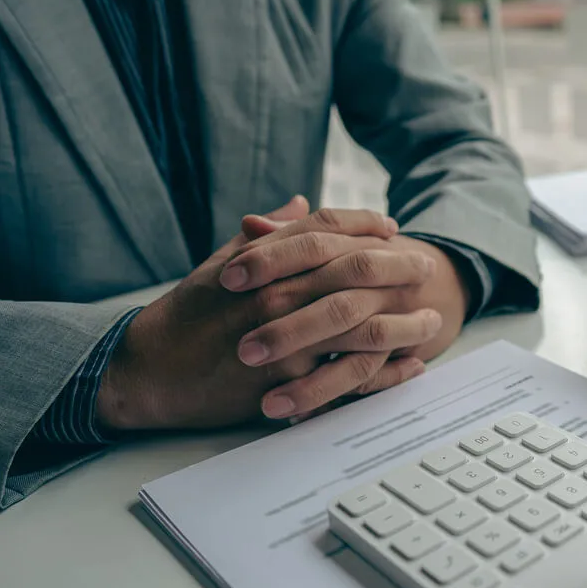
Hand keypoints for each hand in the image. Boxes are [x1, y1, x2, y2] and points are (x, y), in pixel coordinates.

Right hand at [96, 200, 423, 430]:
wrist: (152, 371)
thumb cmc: (189, 313)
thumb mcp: (222, 262)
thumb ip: (268, 234)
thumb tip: (300, 201)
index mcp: (265, 262)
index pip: (327, 230)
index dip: (366, 224)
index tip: (394, 228)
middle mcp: (280, 296)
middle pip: (358, 273)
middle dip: (401, 268)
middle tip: (429, 269)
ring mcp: (288, 342)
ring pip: (365, 329)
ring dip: (406, 325)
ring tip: (434, 323)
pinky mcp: (289, 386)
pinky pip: (352, 382)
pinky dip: (388, 375)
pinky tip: (413, 368)